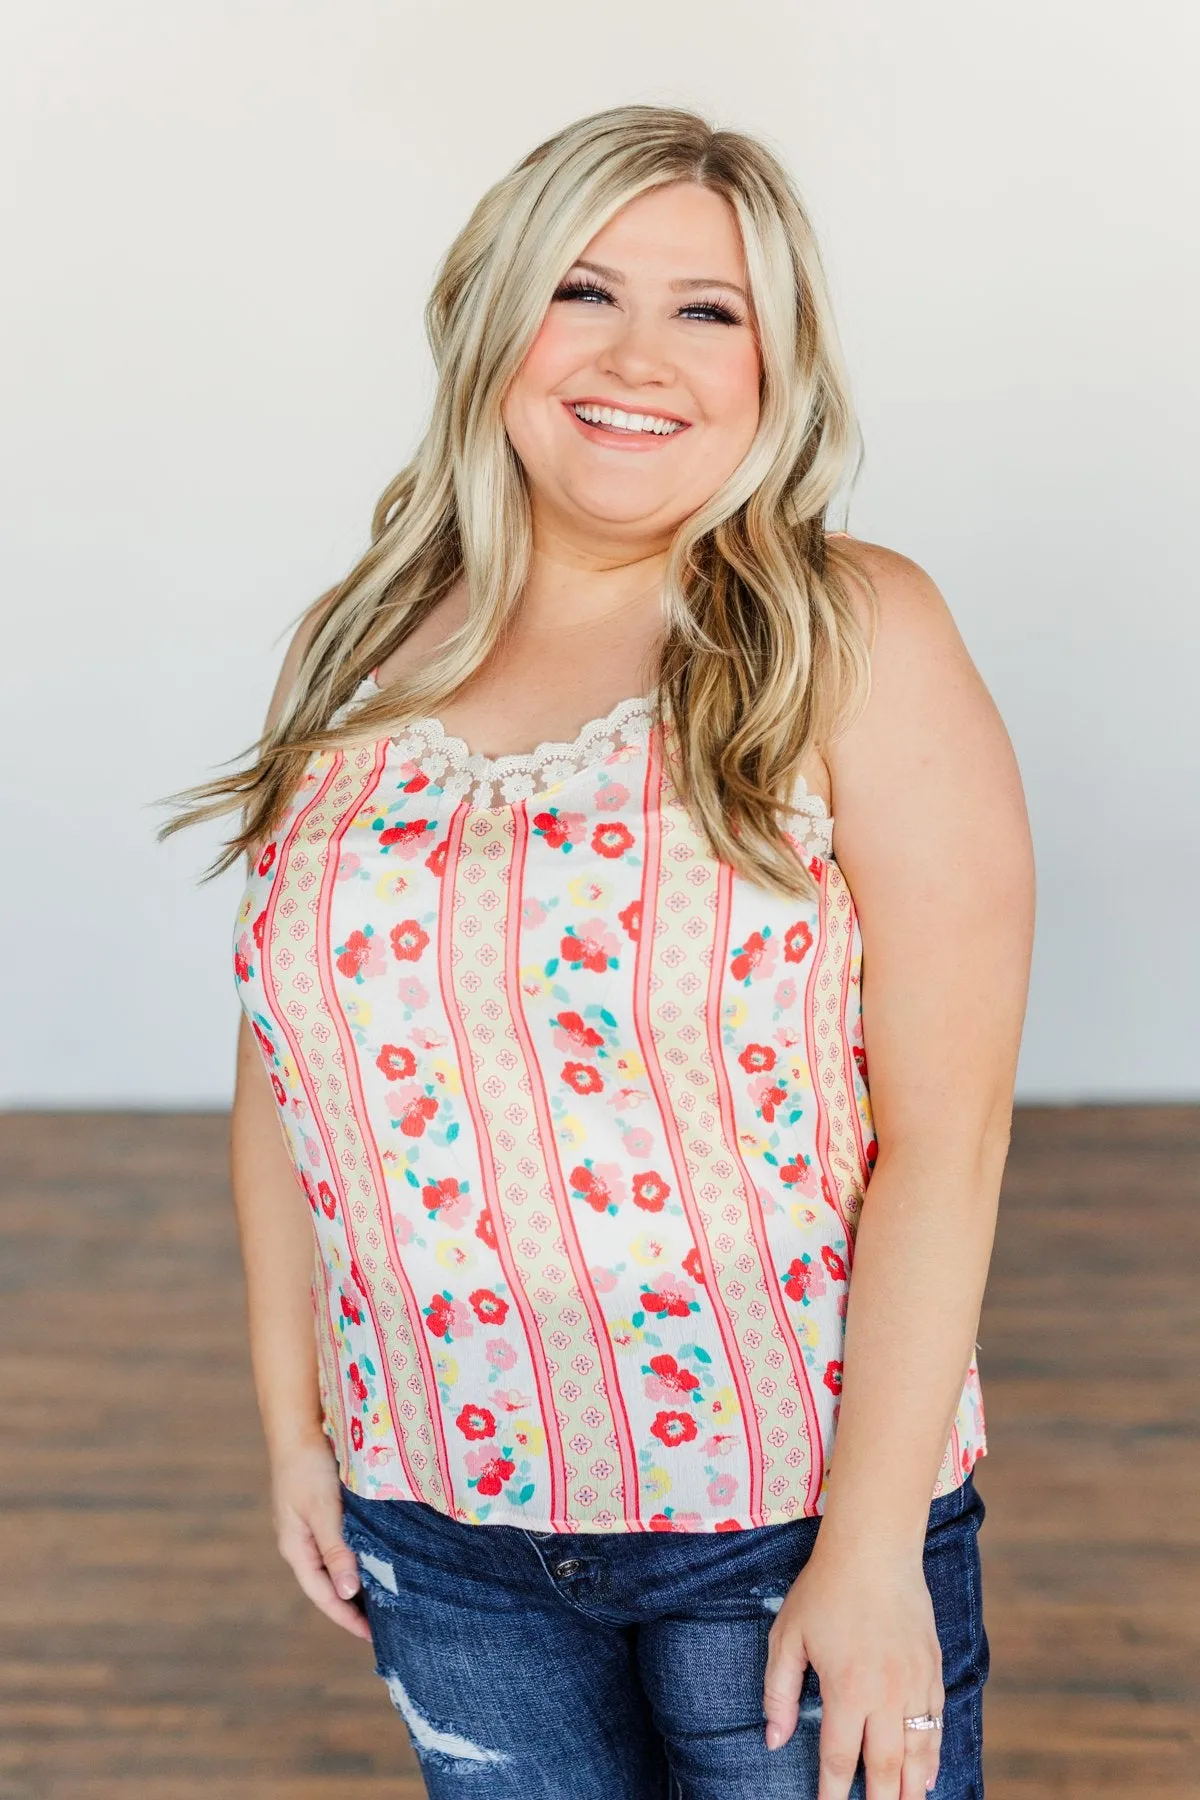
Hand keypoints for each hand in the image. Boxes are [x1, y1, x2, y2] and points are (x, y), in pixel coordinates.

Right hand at [270, 1434, 372, 1640]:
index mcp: (296, 1547)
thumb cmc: (309, 1466)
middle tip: (385, 1624)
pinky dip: (358, 1555)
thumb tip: (348, 1592)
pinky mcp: (323, 1509)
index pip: (324, 1594)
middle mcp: (301, 1541)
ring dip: (357, 1580)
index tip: (373, 1637)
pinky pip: (341, 1542)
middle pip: (329, 1583)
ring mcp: (310, 1525)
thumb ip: (335, 1549)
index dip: (346, 1617)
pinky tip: (377, 1556)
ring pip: (337, 1563)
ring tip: (386, 1596)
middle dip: (353, 1605)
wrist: (299, 1424)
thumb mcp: (323, 1509)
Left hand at [762, 1540, 943, 1799]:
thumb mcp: (787, 1635)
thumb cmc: (824, 1589)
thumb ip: (779, 1691)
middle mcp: (886, 1694)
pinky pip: (937, 1723)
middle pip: (887, 1768)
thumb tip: (774, 1738)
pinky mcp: (933, 1668)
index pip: (841, 1760)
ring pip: (919, 1752)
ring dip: (913, 1787)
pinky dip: (933, 1753)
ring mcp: (916, 1682)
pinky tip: (928, 1773)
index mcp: (847, 1689)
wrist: (874, 1549)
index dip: (833, 1794)